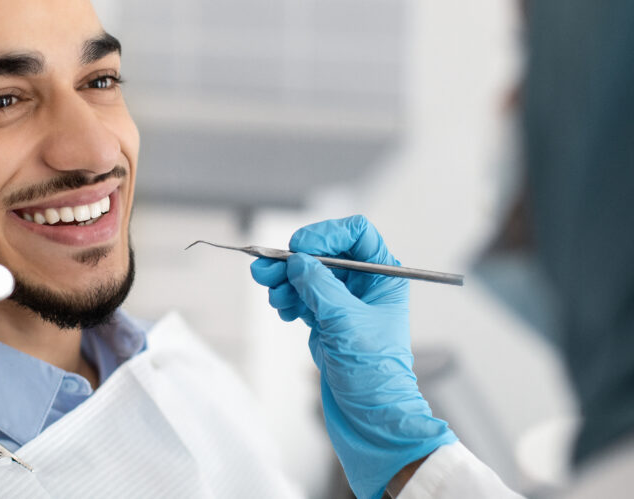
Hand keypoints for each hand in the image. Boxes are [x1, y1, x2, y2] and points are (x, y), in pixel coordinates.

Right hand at [250, 215, 455, 498]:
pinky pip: (300, 294)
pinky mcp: (326, 318)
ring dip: (285, 280)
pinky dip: (287, 298)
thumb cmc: (374, 373)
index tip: (300, 248)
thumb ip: (319, 287)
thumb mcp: (345, 323)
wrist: (369, 416)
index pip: (356, 234)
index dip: (326, 235)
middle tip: (266, 269)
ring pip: (307, 274)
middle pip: (323, 252)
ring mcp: (343, 301)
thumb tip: (297, 261)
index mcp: (384, 277)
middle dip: (293, 260)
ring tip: (274, 296)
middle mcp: (364, 284)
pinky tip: (284, 310)